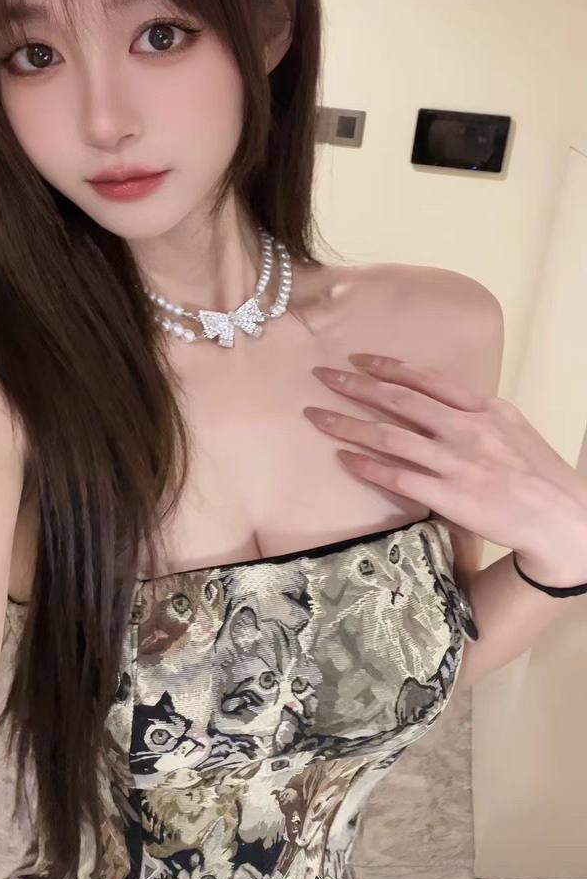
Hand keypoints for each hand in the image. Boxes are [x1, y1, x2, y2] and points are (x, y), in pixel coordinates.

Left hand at [303, 353, 586, 573]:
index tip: (359, 360)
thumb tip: (440, 404)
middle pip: (399, 400)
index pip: (427, 379)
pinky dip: (367, 466)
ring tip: (316, 415)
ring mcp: (455, 462)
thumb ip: (475, 414)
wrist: (561, 518)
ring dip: (347, 424)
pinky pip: (397, 477)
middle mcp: (466, 429)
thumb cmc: (537, 474)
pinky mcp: (448, 496)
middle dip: (355, 386)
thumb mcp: (512, 427)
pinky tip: (343, 458)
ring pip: (389, 436)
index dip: (388, 367)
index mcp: (483, 408)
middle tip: (322, 376)